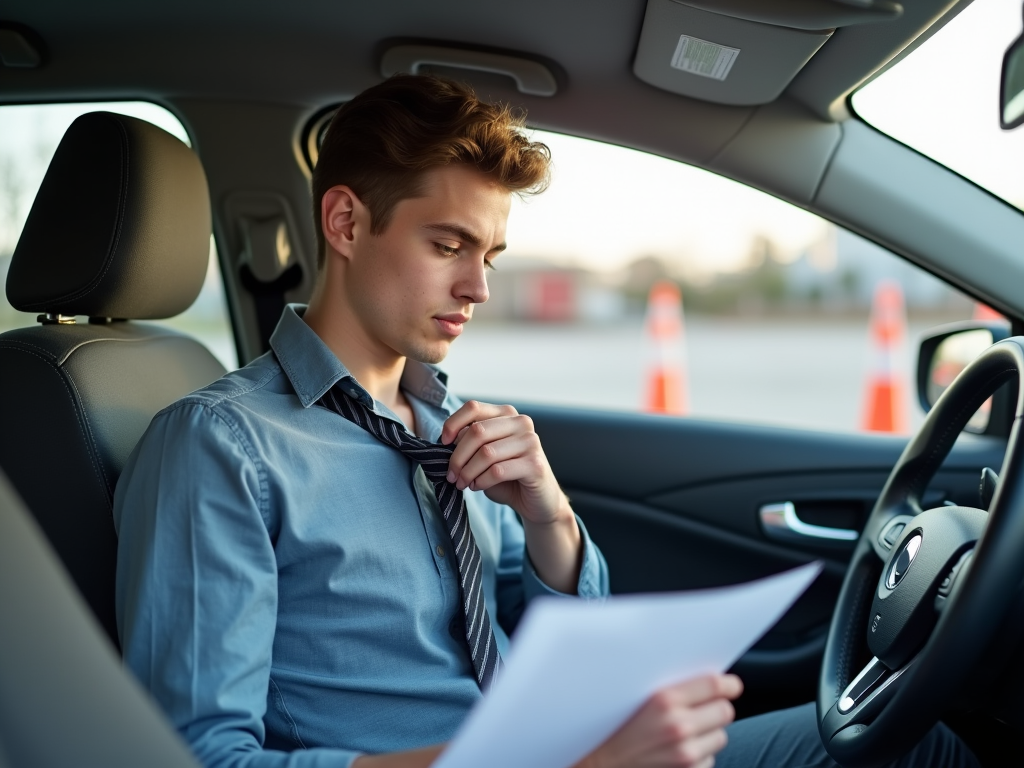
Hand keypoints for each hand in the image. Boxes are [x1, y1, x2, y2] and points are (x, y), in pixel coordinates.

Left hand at [442, 400, 563, 524]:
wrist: (536, 502)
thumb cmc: (507, 477)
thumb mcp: (485, 454)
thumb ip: (471, 442)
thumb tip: (449, 440)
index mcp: (507, 415)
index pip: (473, 407)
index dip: (453, 424)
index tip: (443, 443)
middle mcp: (521, 423)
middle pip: (477, 431)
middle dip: (457, 457)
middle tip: (451, 475)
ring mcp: (531, 442)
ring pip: (486, 453)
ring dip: (468, 472)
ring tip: (463, 483)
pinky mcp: (535, 464)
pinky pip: (498, 471)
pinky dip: (482, 481)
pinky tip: (478, 486)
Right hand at [577, 675, 742, 767]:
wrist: (601, 764)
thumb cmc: (616, 728)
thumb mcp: (639, 698)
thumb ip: (673, 688)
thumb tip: (710, 680)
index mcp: (665, 700)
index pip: (715, 685)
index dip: (729, 684)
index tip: (731, 685)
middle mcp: (678, 727)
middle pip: (725, 711)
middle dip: (716, 709)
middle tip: (703, 708)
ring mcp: (685, 754)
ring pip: (721, 736)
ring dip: (709, 733)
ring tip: (684, 732)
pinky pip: (710, 759)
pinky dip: (700, 755)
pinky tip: (677, 751)